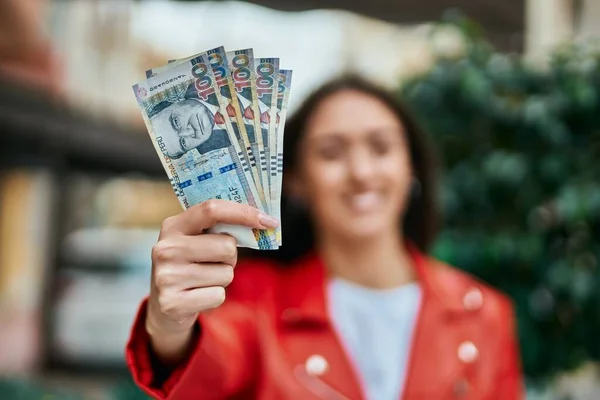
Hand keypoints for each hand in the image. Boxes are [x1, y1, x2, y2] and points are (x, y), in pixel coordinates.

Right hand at [146, 199, 278, 336]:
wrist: (164, 308)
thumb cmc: (191, 266)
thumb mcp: (195, 241)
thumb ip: (219, 228)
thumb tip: (263, 221)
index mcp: (173, 226)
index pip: (212, 209)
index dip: (244, 213)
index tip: (269, 221)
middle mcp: (165, 249)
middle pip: (227, 246)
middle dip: (230, 257)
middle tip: (214, 262)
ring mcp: (166, 276)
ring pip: (226, 273)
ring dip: (222, 278)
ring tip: (202, 280)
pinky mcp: (172, 302)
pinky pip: (219, 295)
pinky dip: (215, 297)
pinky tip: (198, 296)